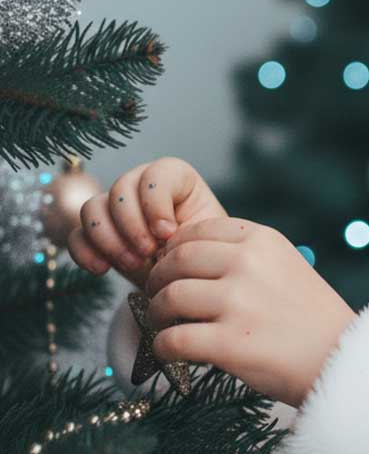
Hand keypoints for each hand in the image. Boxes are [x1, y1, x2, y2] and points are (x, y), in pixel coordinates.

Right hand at [67, 157, 227, 290]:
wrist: (189, 279)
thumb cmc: (203, 254)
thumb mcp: (206, 239)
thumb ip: (189, 230)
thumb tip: (163, 236)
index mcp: (176, 179)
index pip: (156, 174)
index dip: (156, 203)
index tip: (168, 233)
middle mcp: (141, 186)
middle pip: (120, 189)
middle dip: (132, 225)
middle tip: (148, 253)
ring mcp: (115, 208)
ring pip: (92, 208)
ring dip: (109, 240)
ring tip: (133, 264)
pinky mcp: (97, 234)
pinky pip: (76, 235)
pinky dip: (85, 252)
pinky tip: (102, 269)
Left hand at [142, 216, 357, 407]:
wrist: (342, 360)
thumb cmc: (312, 318)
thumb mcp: (287, 266)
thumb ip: (245, 256)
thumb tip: (185, 258)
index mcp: (263, 240)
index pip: (197, 231)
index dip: (175, 250)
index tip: (172, 268)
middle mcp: (248, 264)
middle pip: (176, 261)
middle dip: (158, 280)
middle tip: (157, 297)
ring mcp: (238, 303)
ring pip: (169, 298)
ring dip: (157, 314)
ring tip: (165, 325)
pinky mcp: (229, 343)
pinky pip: (172, 340)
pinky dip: (163, 348)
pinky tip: (170, 352)